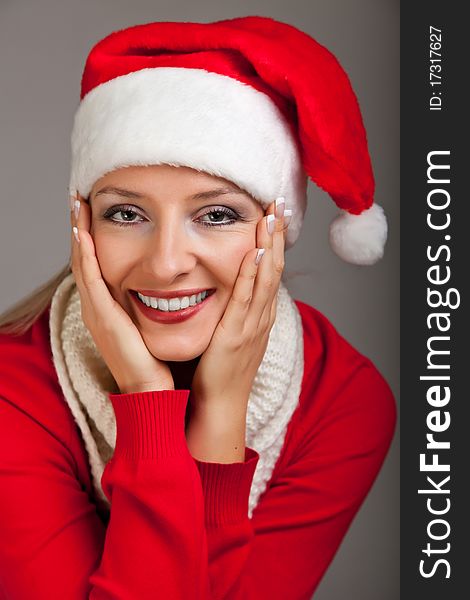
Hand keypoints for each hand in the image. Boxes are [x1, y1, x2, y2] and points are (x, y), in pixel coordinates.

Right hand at [70, 193, 173, 393]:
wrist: (150, 389)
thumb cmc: (153, 359)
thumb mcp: (148, 326)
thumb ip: (148, 305)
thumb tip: (165, 285)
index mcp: (107, 308)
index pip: (95, 266)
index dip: (91, 239)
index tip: (91, 212)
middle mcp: (96, 307)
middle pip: (83, 260)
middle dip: (80, 228)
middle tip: (78, 199)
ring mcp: (96, 312)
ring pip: (82, 265)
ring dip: (78, 234)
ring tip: (77, 205)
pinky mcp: (103, 317)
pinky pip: (90, 280)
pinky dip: (86, 255)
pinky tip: (84, 233)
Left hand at [190, 197, 286, 407]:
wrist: (220, 405)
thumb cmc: (222, 371)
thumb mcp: (234, 334)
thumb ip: (235, 310)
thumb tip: (231, 289)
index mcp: (260, 315)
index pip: (271, 271)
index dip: (275, 242)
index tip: (274, 215)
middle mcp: (262, 317)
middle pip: (274, 268)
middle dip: (277, 235)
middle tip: (278, 204)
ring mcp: (252, 326)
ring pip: (266, 279)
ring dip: (269, 246)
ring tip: (272, 217)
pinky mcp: (236, 335)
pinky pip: (246, 300)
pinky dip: (252, 275)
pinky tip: (255, 253)